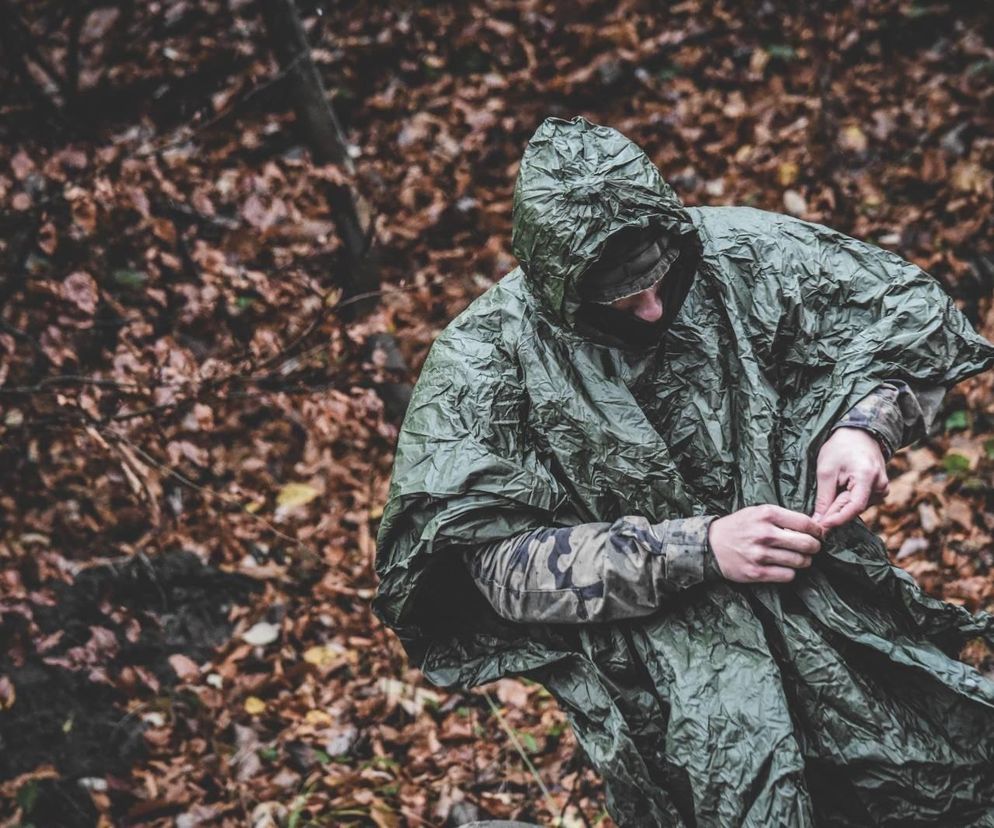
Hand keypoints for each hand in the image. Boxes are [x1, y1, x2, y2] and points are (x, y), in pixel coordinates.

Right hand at [707, 505, 822, 582]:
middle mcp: (764, 534)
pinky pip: (788, 575)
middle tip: (812, 548)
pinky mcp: (757, 572)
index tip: (818, 534)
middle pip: (807, 544)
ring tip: (798, 558)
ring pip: (800, 561)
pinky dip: (790, 572)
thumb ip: (782, 517)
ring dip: (804, 561)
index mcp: (766, 514)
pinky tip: (783, 567)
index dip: (818, 530)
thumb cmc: (737, 527)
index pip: (806, 523)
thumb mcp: (757, 512)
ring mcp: (760, 554)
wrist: (710, 545)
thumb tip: (812, 527)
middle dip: (814, 547)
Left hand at [813, 427, 888, 529]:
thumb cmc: (840, 448)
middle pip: (855, 508)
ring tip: (828, 496)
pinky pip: (861, 501)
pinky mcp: (879, 489)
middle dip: (834, 514)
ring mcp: (882, 488)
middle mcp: (880, 485)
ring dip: (840, 506)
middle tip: (816, 520)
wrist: (859, 433)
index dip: (837, 519)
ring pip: (857, 507)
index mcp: (867, 477)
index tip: (821, 526)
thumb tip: (818, 521)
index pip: (854, 507)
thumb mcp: (826, 470)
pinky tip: (838, 494)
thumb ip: (824, 497)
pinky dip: (847, 501)